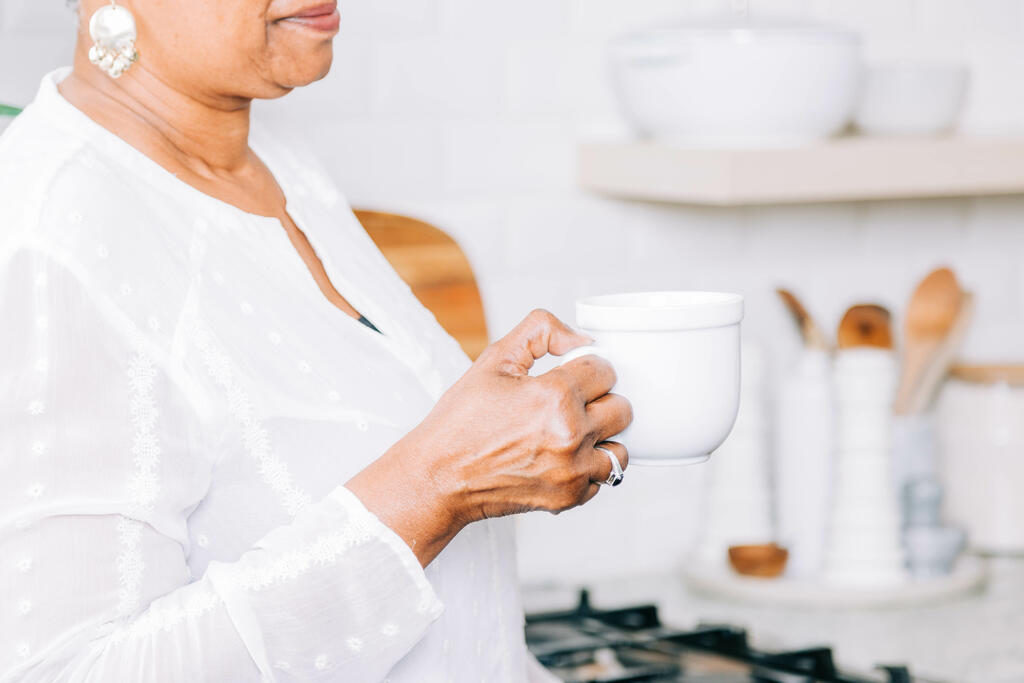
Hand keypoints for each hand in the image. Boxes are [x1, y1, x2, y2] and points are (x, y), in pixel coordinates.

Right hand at [347, 310, 631, 565]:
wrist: (439, 476)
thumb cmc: (462, 420)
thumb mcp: (495, 359)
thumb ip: (541, 331)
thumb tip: (581, 339)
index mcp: (554, 396)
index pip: (605, 370)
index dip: (587, 367)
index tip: (570, 375)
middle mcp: (570, 435)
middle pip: (621, 408)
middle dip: (599, 400)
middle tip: (571, 402)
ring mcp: (572, 471)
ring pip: (620, 447)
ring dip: (601, 437)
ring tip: (573, 432)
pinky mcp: (569, 498)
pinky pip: (604, 478)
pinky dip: (589, 467)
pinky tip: (563, 457)